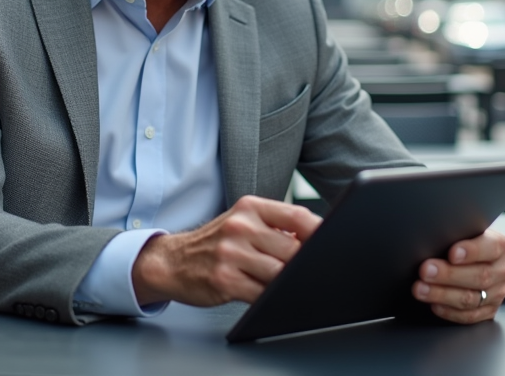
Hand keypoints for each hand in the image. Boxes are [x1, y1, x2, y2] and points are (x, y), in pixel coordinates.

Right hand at [131, 195, 321, 306]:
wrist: (172, 261)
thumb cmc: (216, 242)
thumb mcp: (243, 222)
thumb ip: (276, 225)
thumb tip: (316, 237)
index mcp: (250, 208)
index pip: (297, 216)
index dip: (319, 231)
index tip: (331, 242)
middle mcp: (240, 227)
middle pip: (293, 248)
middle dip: (302, 262)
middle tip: (305, 268)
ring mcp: (231, 254)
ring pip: (280, 273)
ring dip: (286, 281)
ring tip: (283, 281)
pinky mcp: (224, 280)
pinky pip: (262, 293)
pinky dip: (271, 297)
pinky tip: (267, 293)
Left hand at [410, 228, 504, 323]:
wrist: (479, 262)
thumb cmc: (465, 244)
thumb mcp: (464, 233)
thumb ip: (456, 236)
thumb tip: (432, 239)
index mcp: (499, 246)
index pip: (490, 247)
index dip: (471, 251)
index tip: (451, 254)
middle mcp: (501, 270)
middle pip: (479, 276)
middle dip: (449, 275)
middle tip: (426, 271)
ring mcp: (497, 293)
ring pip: (471, 299)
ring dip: (442, 294)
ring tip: (421, 289)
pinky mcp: (489, 311)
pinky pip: (469, 316)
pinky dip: (448, 311)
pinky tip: (433, 304)